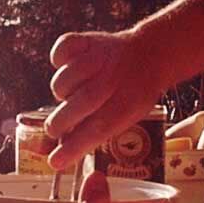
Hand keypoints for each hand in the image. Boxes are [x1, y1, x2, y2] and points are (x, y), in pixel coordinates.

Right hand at [45, 30, 168, 168]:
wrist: (149, 54)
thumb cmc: (132, 94)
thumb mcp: (128, 116)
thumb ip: (97, 132)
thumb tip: (61, 156)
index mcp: (128, 102)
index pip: (98, 129)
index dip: (74, 147)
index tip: (55, 162)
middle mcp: (114, 77)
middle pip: (82, 103)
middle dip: (60, 122)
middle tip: (54, 130)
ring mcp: (100, 56)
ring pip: (65, 80)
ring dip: (61, 93)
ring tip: (70, 95)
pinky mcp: (87, 40)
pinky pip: (61, 49)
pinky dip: (58, 59)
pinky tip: (66, 67)